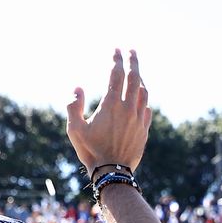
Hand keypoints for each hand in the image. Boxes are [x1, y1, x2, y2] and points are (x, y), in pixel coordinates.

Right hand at [66, 49, 150, 174]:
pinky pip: (147, 108)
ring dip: (140, 79)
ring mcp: (139, 119)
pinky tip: (141, 98)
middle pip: (135, 77)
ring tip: (136, 72)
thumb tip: (77, 88)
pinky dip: (144, 99)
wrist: (112, 173)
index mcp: (111, 104)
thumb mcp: (74, 129)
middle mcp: (128, 108)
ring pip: (144, 92)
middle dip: (133, 61)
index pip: (116, 74)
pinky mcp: (144, 130)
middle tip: (132, 51)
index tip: (116, 49)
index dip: (116, 59)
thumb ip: (73, 106)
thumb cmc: (91, 151)